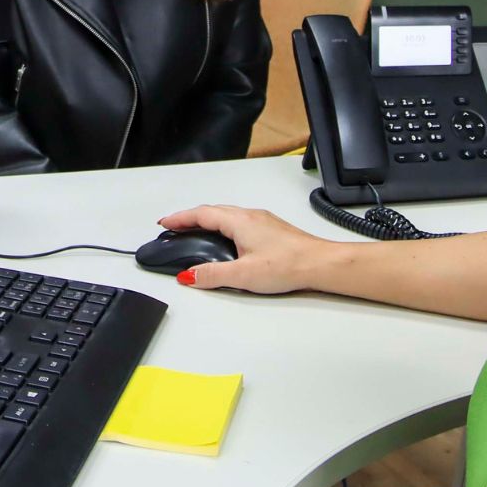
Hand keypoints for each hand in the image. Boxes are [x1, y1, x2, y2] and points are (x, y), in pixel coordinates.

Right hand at [156, 205, 334, 293]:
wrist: (321, 264)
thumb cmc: (289, 264)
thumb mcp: (243, 275)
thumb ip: (212, 275)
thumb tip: (189, 275)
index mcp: (239, 221)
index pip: (201, 214)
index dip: (180, 218)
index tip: (165, 223)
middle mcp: (250, 216)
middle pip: (212, 211)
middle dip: (190, 218)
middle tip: (174, 226)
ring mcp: (263, 221)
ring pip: (227, 215)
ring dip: (207, 220)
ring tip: (195, 230)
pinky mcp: (271, 229)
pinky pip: (239, 220)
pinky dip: (223, 225)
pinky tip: (227, 238)